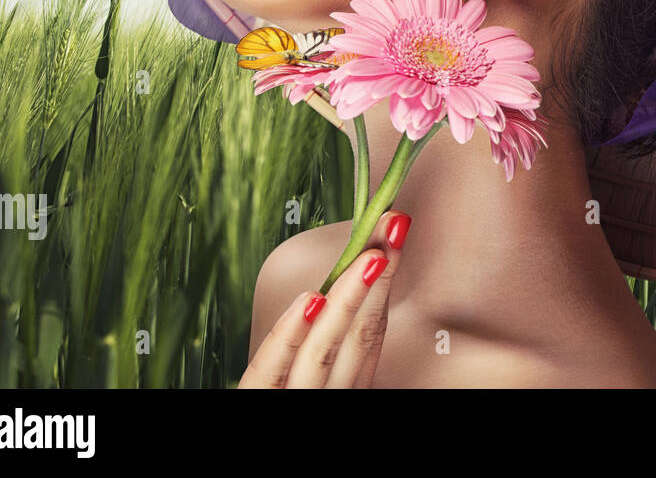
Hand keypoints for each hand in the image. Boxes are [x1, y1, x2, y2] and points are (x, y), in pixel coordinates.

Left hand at [238, 209, 410, 387]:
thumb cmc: (291, 431)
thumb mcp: (327, 385)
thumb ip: (337, 358)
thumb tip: (333, 292)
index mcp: (344, 388)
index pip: (369, 333)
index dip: (385, 282)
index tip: (395, 233)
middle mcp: (329, 394)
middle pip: (359, 334)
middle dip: (378, 276)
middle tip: (393, 224)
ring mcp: (297, 399)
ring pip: (325, 347)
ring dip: (349, 296)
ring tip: (369, 253)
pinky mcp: (260, 402)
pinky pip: (271, 371)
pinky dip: (289, 335)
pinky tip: (311, 300)